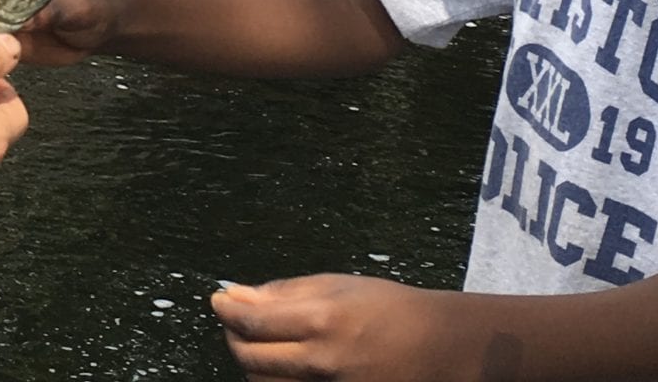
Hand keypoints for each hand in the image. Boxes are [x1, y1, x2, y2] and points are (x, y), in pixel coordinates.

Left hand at [213, 274, 451, 381]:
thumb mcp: (338, 285)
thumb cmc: (391, 310)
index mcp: (324, 320)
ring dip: (251, 362)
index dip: (227, 310)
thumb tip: (238, 294)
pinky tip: (280, 365)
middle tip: (235, 321)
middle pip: (251, 357)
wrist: (439, 347)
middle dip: (234, 337)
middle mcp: (324, 360)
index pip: (253, 322)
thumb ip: (284, 292)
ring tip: (260, 342)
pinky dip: (273, 380)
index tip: (219, 300)